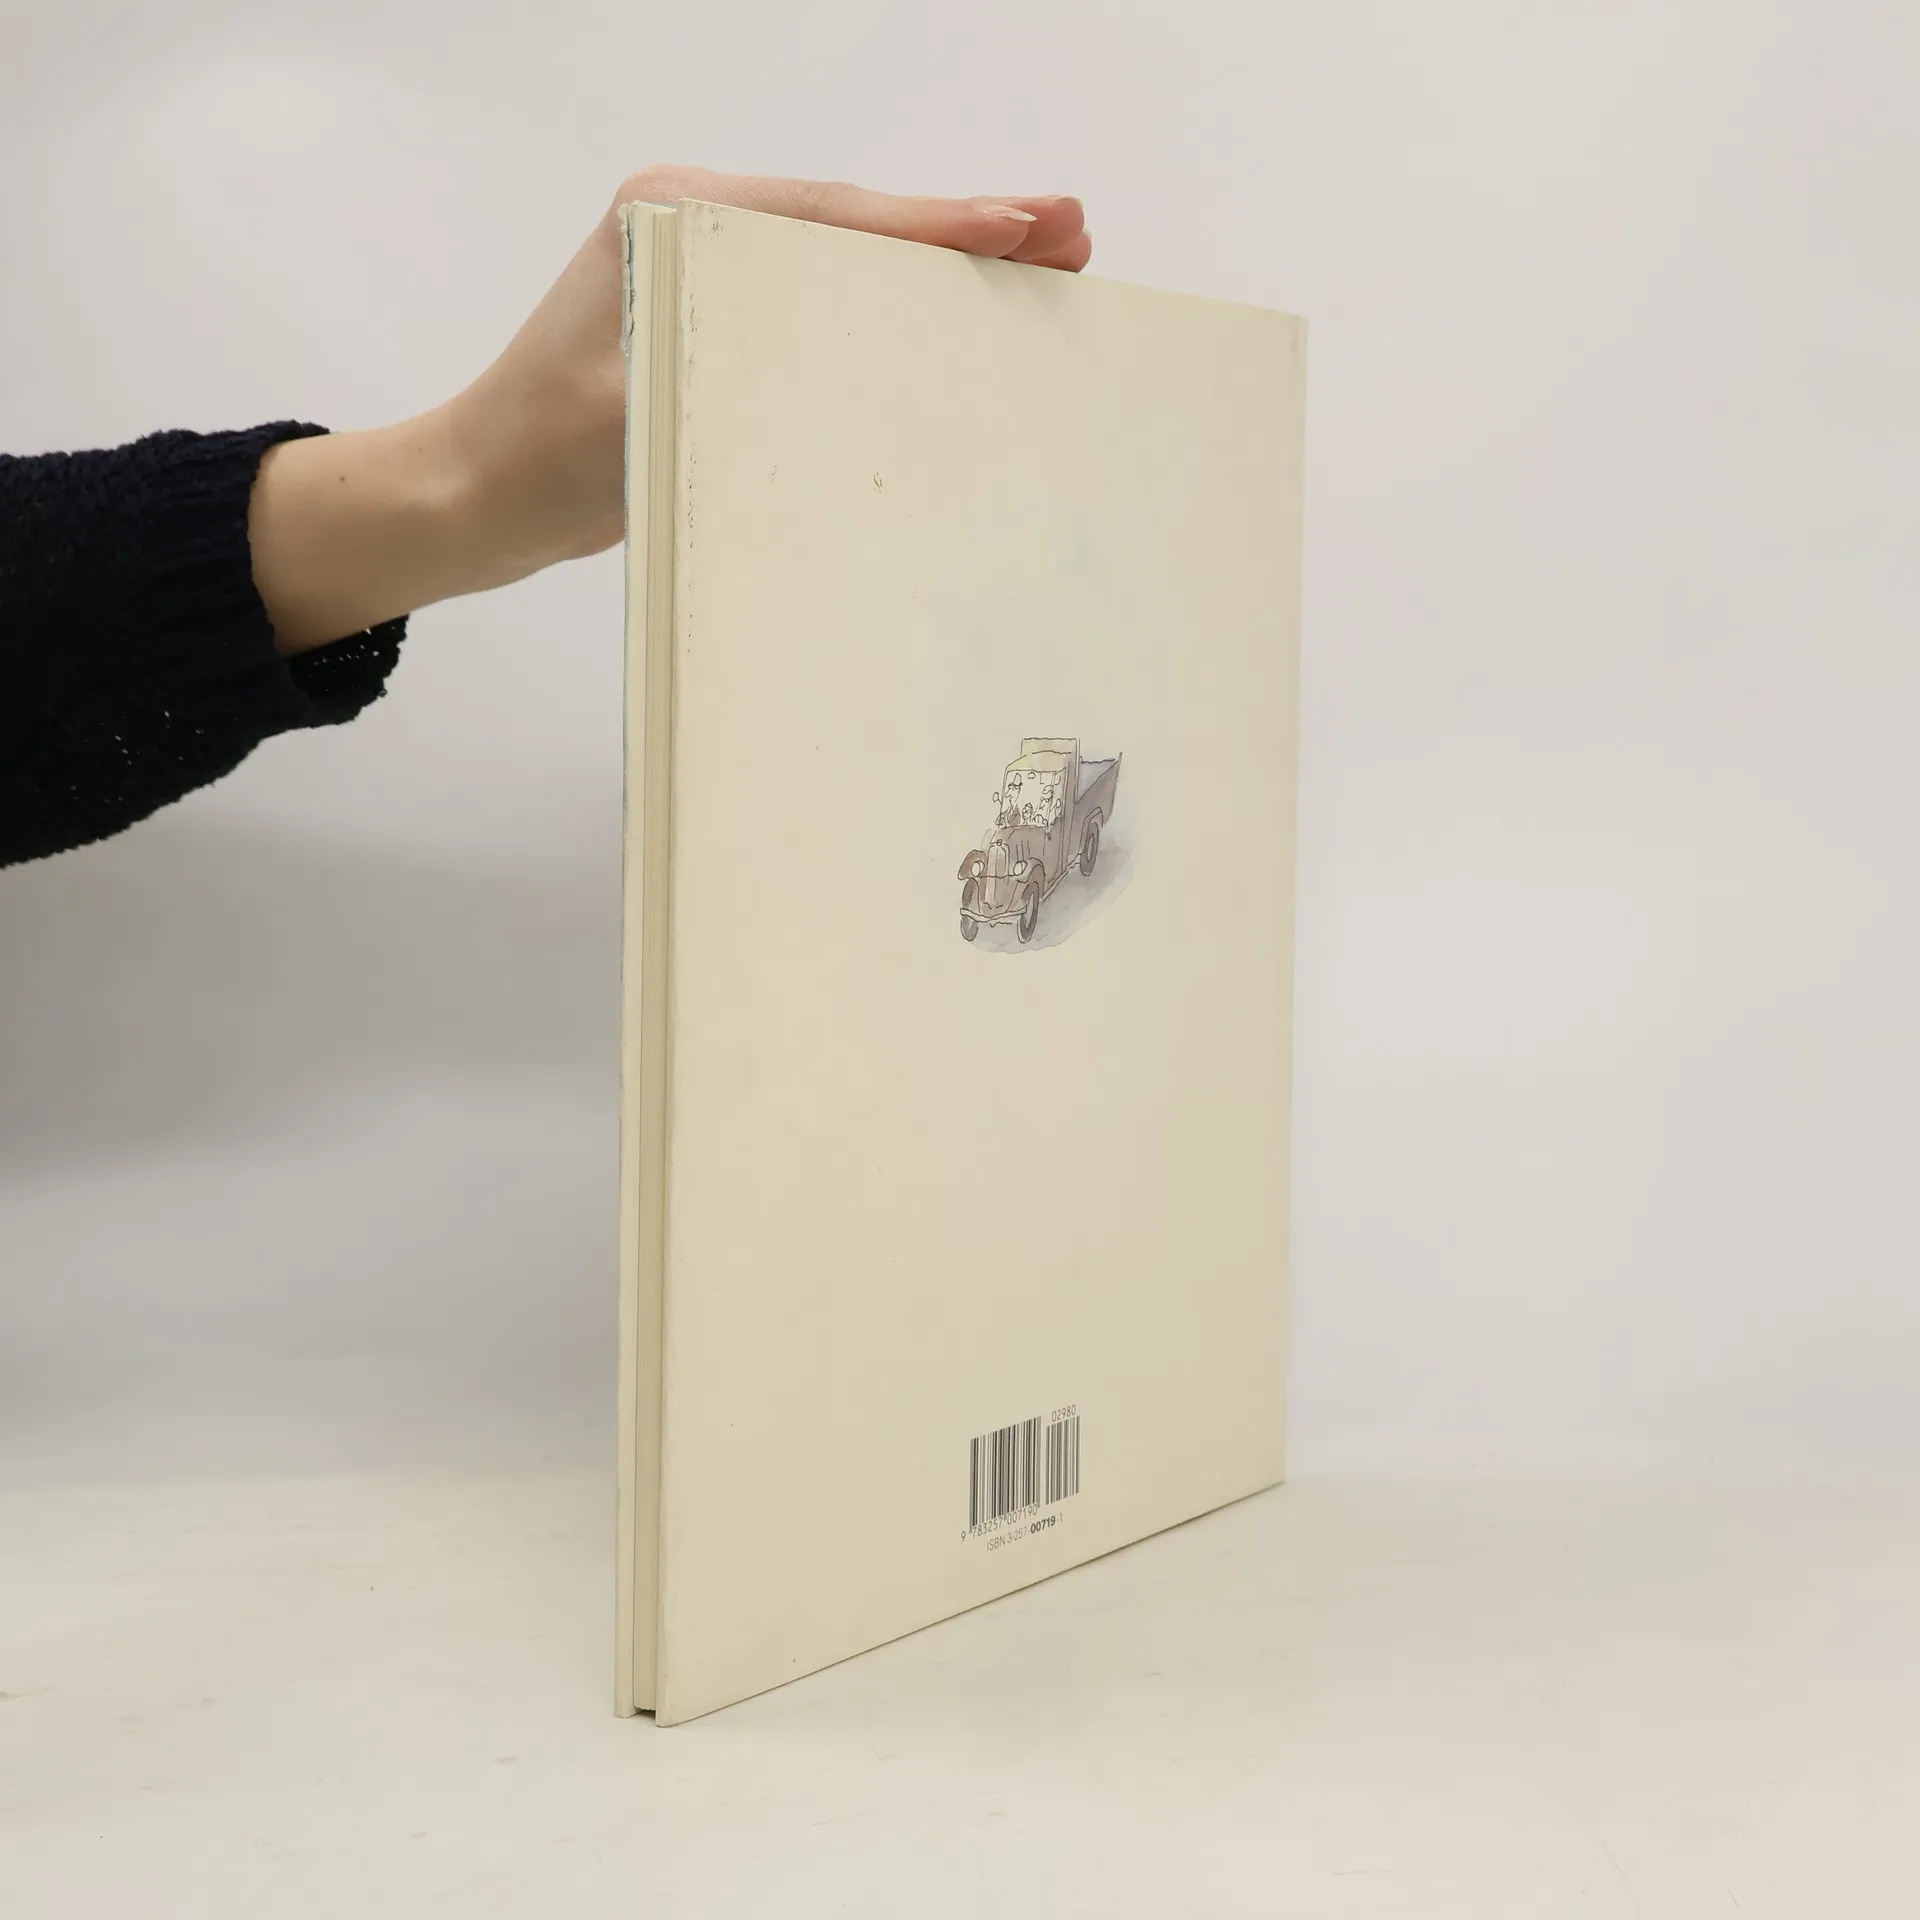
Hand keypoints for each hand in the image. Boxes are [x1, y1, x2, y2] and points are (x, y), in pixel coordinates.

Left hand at [251, 168, 1089, 652]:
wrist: (472, 495)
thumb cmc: (540, 460)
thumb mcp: (642, 410)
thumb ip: (734, 369)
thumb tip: (853, 358)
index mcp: (673, 220)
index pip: (831, 217)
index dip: (935, 226)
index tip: (1022, 227)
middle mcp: (694, 224)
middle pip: (854, 221)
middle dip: (964, 230)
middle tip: (1069, 233)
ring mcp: (706, 268)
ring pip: (847, 255)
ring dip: (940, 262)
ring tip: (1039, 261)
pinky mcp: (716, 320)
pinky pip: (824, 299)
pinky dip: (893, 304)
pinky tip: (952, 314)